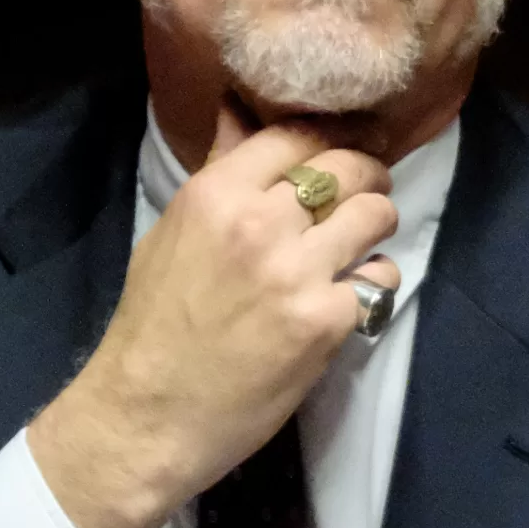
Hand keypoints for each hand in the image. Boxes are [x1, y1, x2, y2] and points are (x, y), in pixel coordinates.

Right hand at [29, 103, 399, 527]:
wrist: (149, 414)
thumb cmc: (152, 324)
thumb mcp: (171, 233)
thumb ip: (218, 174)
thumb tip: (238, 112)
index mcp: (214, 194)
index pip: (295, 134)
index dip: (329, 136)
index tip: (340, 147)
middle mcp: (259, 223)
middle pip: (347, 167)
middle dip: (366, 174)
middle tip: (364, 191)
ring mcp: (296, 272)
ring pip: (374, 214)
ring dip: (376, 225)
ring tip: (360, 244)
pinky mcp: (325, 321)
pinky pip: (379, 279)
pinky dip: (371, 284)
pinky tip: (351, 296)